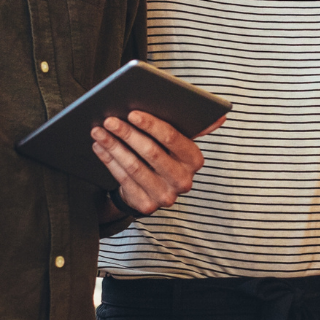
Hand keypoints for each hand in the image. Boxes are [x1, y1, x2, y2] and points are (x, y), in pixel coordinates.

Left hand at [91, 110, 221, 215]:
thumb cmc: (166, 157)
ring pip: (134, 166)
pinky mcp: (147, 206)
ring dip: (113, 146)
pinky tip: (99, 146)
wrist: (153, 190)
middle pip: (151, 152)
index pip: (172, 138)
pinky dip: (108, 160)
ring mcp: (165, 196)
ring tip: (99, 130)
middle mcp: (184, 181)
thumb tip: (221, 116)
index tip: (131, 112)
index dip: (150, 125)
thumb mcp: (181, 143)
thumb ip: (197, 127)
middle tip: (109, 120)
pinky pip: (123, 180)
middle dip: (127, 134)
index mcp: (195, 160)